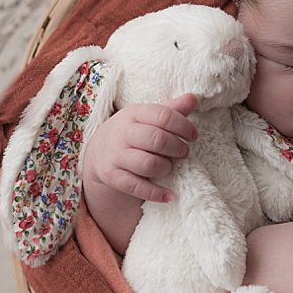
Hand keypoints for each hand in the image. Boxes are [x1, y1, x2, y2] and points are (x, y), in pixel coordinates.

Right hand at [84, 92, 198, 202]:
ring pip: (148, 164)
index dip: (183, 126)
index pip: (163, 116)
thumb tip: (193, 98)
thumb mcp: (147, 118)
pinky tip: (168, 195)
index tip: (193, 136)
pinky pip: (136, 187)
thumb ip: (170, 110)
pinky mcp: (111, 176)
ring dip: (166, 168)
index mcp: (134, 113)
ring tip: (170, 167)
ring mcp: (115, 155)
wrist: (98, 153)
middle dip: (177, 148)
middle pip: (157, 140)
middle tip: (183, 153)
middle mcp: (122, 133)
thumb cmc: (133, 132)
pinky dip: (155, 193)